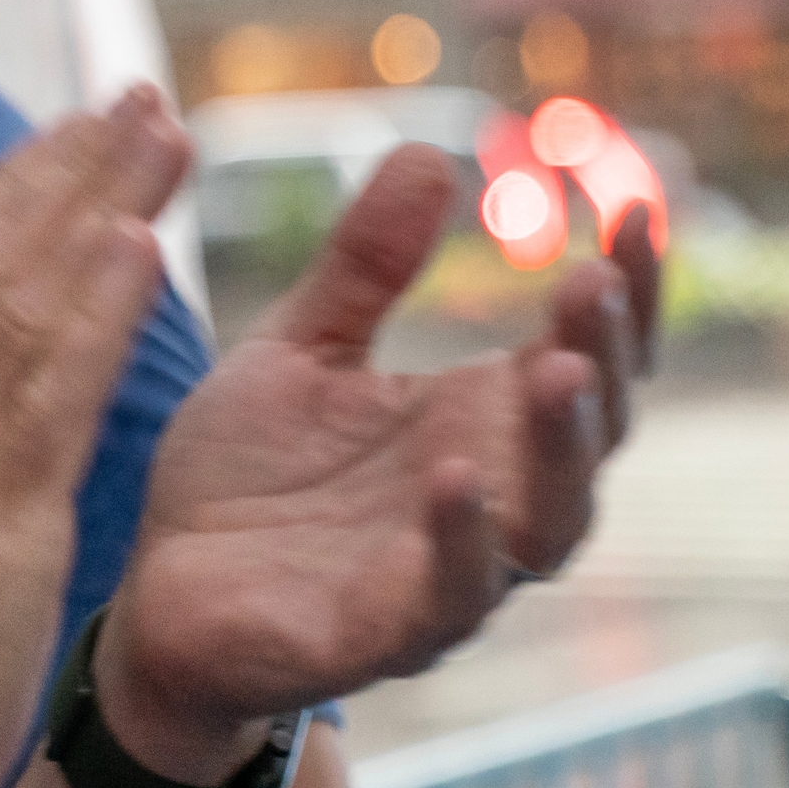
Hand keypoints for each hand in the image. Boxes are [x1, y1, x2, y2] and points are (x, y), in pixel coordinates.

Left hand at [105, 148, 653, 769]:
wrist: (155, 593)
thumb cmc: (243, 478)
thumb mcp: (297, 350)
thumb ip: (361, 268)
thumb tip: (425, 152)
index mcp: (474, 425)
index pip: (582, 356)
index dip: (622, 294)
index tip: (634, 210)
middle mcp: (487, 500)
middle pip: (588, 435)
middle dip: (601, 359)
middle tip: (593, 281)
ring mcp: (445, 572)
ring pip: (546, 523)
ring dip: (558, 450)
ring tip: (556, 372)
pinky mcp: (384, 635)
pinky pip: (449, 597)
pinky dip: (463, 540)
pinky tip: (457, 476)